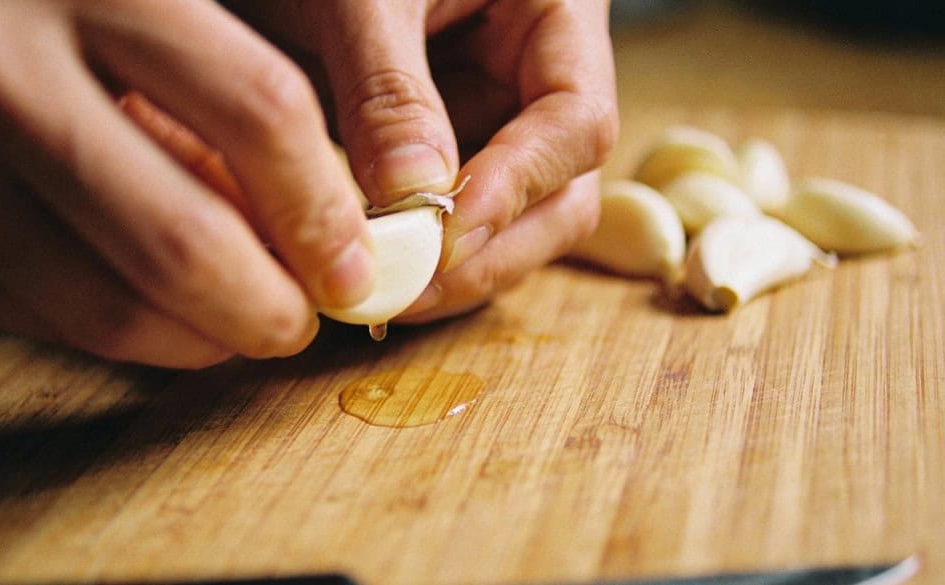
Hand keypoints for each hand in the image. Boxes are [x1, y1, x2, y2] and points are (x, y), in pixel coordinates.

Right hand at [0, 0, 376, 366]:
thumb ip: (249, 84)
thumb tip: (354, 213)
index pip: (258, 111)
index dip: (324, 208)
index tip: (355, 264)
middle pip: (178, 242)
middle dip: (266, 309)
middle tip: (298, 321)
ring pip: (104, 306)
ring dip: (199, 340)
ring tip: (237, 324)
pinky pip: (30, 314)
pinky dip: (115, 329)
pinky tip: (154, 307)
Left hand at [239, 0, 618, 320]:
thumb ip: (389, 93)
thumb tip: (415, 205)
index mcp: (554, 12)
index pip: (575, 121)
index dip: (515, 188)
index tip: (445, 239)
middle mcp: (539, 75)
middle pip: (560, 190)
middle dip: (491, 251)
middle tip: (410, 293)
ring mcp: (497, 116)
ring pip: (513, 220)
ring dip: (458, 268)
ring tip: (386, 293)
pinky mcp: (453, 146)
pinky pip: (460, 219)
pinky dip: (426, 255)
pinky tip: (380, 273)